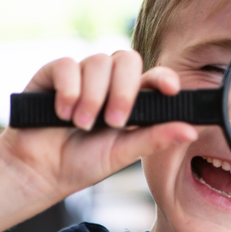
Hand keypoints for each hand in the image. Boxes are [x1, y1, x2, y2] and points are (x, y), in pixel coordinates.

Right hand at [0, 50, 197, 199]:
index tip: (170, 90)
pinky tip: (62, 113)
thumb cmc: (81, 163)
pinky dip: (68, 89)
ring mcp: (80, 75)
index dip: (163, 77)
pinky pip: (67, 65)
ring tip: (80, 125)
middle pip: (127, 59)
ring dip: (92, 97)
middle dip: (124, 90)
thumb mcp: (122, 154)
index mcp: (130, 99)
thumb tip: (192, 130)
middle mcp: (107, 82)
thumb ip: (154, 138)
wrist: (38, 171)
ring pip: (98, 61)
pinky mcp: (53, 73)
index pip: (152, 77)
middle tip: (114, 122)